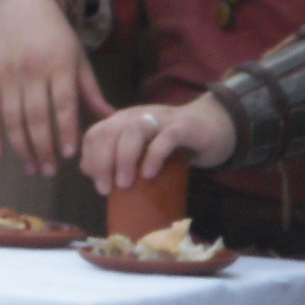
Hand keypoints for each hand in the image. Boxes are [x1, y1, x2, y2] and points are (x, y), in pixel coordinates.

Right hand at [0, 0, 112, 174]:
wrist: (17, 1)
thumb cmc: (54, 31)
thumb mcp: (77, 55)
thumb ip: (90, 89)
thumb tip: (111, 118)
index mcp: (58, 64)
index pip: (64, 103)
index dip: (67, 130)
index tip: (72, 154)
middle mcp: (32, 70)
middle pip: (37, 116)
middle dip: (44, 147)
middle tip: (51, 171)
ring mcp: (7, 74)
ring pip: (13, 118)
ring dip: (22, 147)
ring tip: (33, 168)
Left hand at [80, 94, 235, 194]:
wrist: (216, 126)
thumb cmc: (174, 144)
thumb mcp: (142, 150)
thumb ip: (116, 156)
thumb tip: (88, 169)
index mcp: (123, 120)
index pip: (95, 133)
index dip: (90, 157)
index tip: (95, 182)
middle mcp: (137, 116)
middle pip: (109, 131)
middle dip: (101, 161)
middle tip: (106, 189)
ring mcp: (160, 119)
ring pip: (133, 131)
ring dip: (123, 159)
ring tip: (124, 184)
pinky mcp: (184, 127)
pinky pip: (165, 137)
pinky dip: (153, 156)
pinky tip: (149, 174)